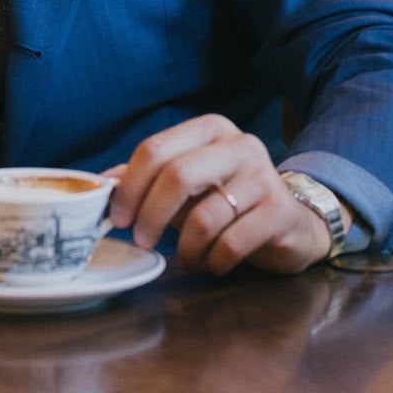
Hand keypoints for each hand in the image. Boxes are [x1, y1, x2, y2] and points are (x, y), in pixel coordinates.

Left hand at [104, 115, 332, 274]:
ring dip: (185, 247)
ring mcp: (262, 177)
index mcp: (210, 130)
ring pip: (204, 217)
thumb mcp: (189, 184)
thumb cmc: (230, 201)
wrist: (292, 222)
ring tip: (186, 256)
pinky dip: (213, 261)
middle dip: (150, 215)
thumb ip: (147, 180)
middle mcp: (239, 145)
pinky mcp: (278, 212)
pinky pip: (230, 243)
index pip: (155, 149)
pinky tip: (213, 263)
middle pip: (177, 176)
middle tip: (142, 240)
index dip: (129, 187)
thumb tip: (101, 185)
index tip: (118, 217)